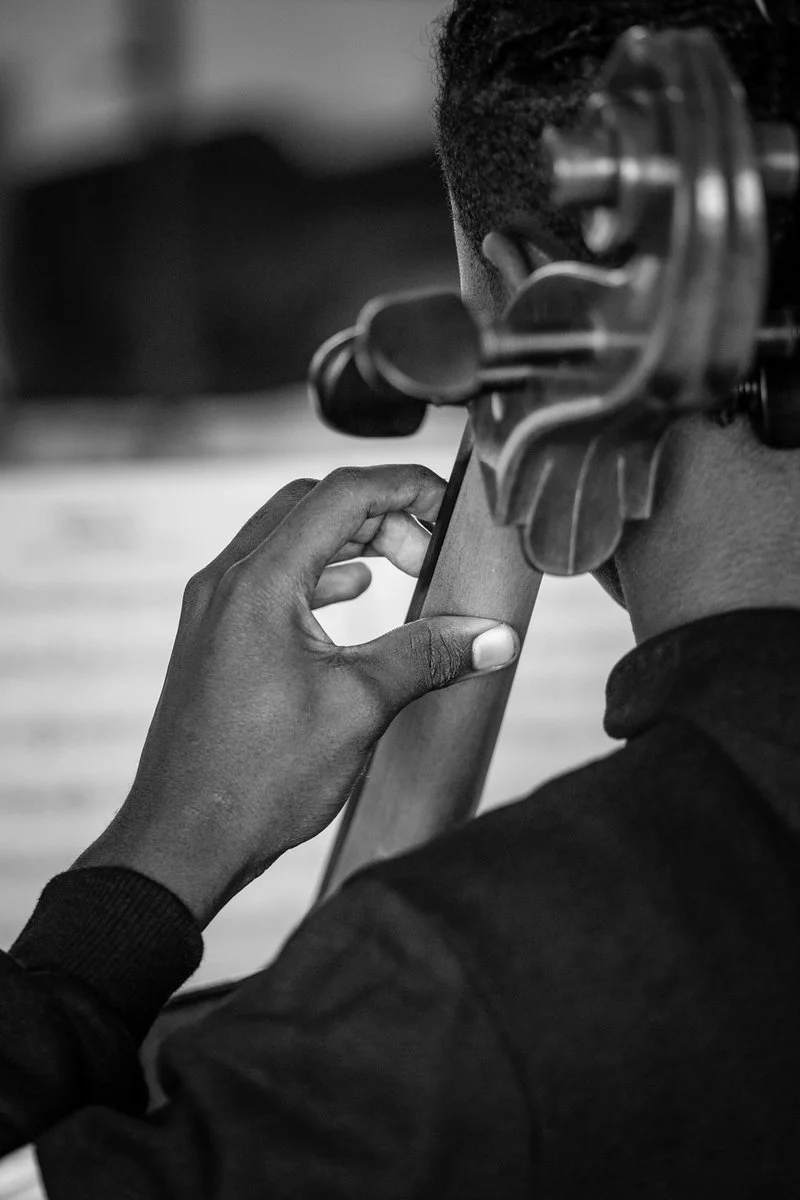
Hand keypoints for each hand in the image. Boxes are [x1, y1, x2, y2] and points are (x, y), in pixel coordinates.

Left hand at [74, 465, 519, 924]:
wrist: (181, 841)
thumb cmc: (257, 779)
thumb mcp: (359, 708)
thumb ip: (429, 656)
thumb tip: (496, 635)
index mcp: (260, 582)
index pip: (341, 494)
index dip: (405, 487)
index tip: (451, 506)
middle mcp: (229, 581)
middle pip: (314, 507)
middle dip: (381, 515)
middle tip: (430, 554)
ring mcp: (215, 608)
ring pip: (290, 540)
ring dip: (350, 542)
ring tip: (404, 569)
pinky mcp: (216, 637)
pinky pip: (272, 577)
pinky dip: (320, 574)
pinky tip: (355, 598)